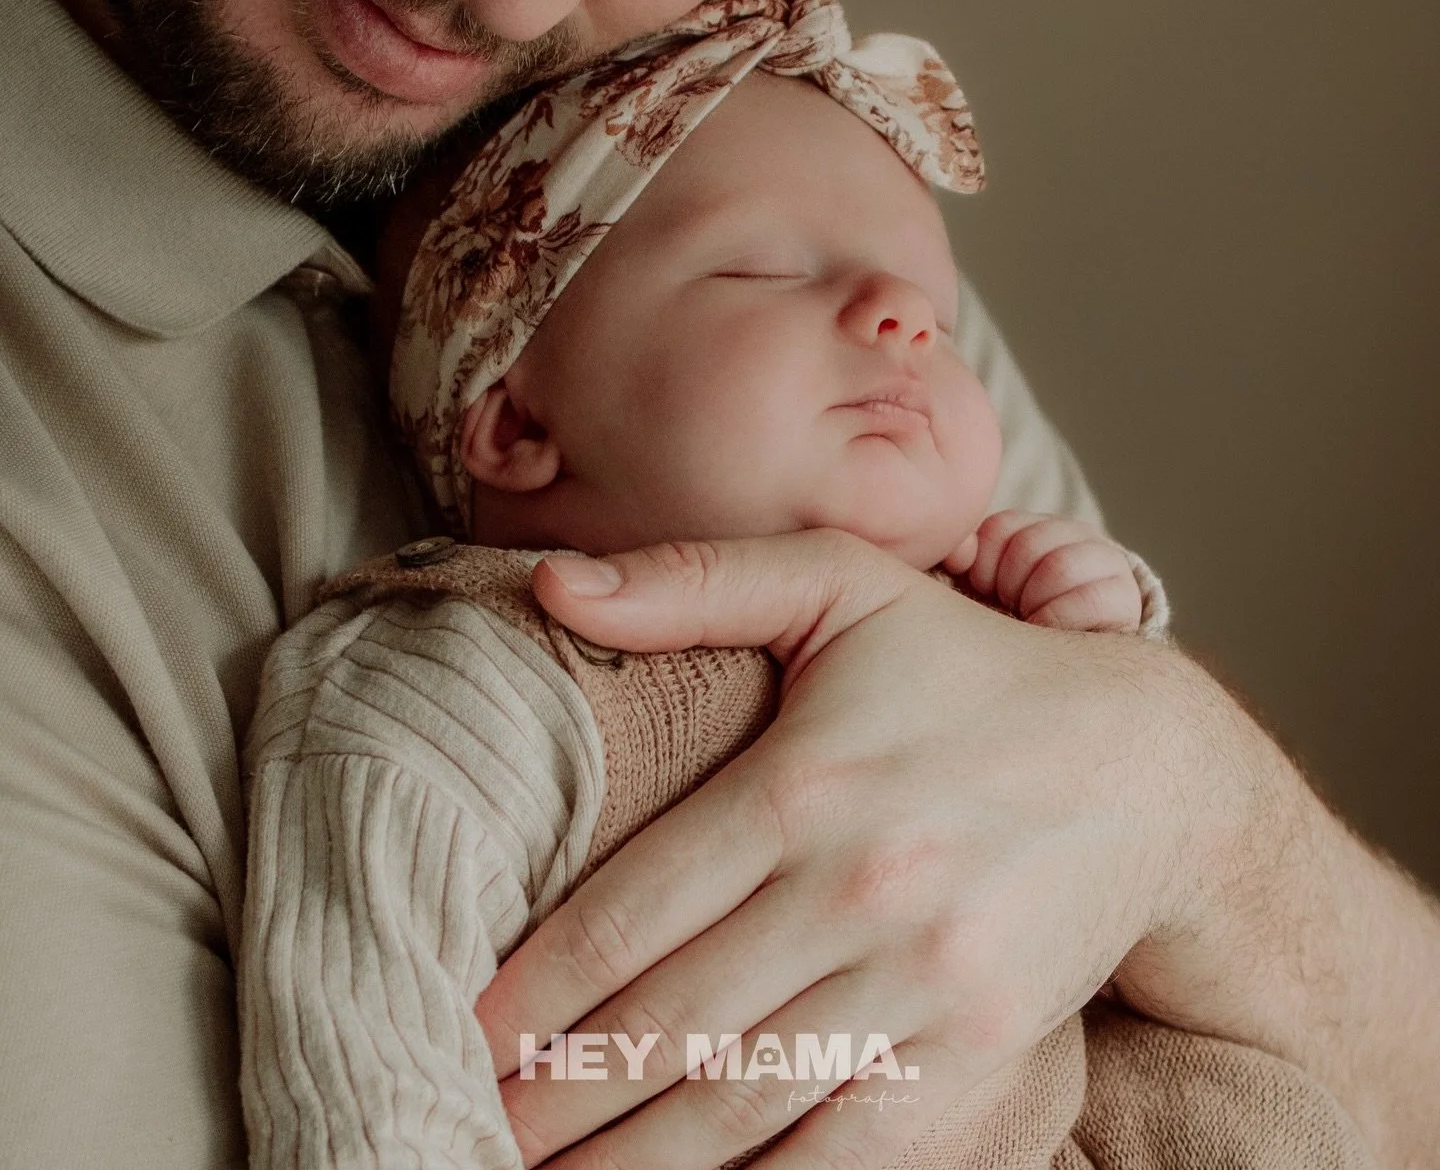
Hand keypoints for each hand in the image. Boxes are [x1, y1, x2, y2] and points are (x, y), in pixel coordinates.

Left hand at [473, 530, 1226, 1168]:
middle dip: (558, 1096)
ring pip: (745, 1103)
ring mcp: (923, 983)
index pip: (633, 912)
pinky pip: (850, 1146)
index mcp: (802, 781)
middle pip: (672, 1024)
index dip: (536, 991)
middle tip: (470, 1127)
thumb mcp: (839, 585)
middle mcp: (856, 889)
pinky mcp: (981, 1050)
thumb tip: (551, 587)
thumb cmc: (969, 666)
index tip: (464, 1033)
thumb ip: (693, 581)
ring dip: (634, 1161)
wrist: (1148, 765)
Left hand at [945, 510, 1143, 633]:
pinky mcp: (1124, 597)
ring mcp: (1105, 561)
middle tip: (1013, 609)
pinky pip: (1088, 599)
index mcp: (1034, 526)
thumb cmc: (1013, 623)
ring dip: (1037, 603)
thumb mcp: (984, 588)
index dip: (984, 565)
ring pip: (1058, 567)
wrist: (1071, 665)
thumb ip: (965, 561)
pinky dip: (1060, 619)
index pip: (1000, 528)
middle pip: (1028, 545)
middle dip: (1011, 587)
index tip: (986, 590)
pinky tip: (1052, 631)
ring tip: (1033, 620)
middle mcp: (1075, 533)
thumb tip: (955, 551)